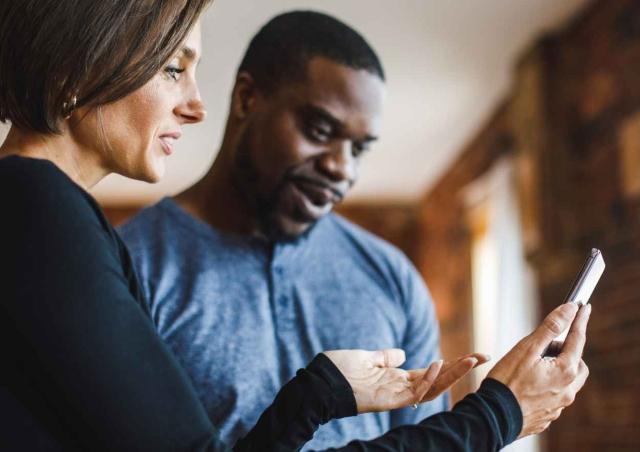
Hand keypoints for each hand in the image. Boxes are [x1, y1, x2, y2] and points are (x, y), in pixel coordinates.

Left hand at [323, 349, 488, 413]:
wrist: (318, 382)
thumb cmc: (339, 370)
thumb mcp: (366, 358)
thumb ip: (386, 357)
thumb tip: (403, 353)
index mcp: (397, 377)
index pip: (432, 372)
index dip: (452, 363)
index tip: (473, 354)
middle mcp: (401, 388)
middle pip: (439, 380)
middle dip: (462, 369)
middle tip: (484, 356)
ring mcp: (396, 395)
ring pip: (433, 387)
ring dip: (453, 373)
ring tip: (471, 359)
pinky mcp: (388, 401)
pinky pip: (414, 392)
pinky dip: (428, 379)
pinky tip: (439, 363)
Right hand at [487, 302, 590, 437]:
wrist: (493, 417)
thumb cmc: (507, 381)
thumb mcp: (527, 348)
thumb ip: (550, 328)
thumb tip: (570, 309)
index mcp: (565, 372)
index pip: (577, 340)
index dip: (580, 321)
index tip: (583, 307)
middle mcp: (567, 391)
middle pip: (577, 365)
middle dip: (568, 352)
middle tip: (546, 346)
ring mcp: (558, 407)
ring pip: (567, 383)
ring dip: (558, 371)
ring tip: (533, 366)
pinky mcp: (546, 417)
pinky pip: (554, 397)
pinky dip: (548, 387)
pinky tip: (528, 385)